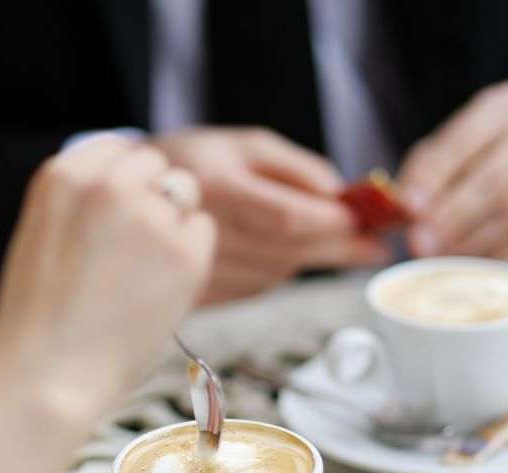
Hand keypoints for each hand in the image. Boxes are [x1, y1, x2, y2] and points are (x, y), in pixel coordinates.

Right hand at [0, 135, 215, 413]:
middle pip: (156, 165)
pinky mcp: (184, 251)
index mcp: (62, 175)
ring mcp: (148, 215)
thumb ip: (83, 205)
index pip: (116, 148)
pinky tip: (159, 292)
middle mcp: (107, 183)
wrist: (47, 379)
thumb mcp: (44, 239)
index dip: (126, 180)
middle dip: (154, 199)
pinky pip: (204, 233)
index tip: (124, 209)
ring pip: (186, 193)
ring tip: (142, 276)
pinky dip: (191, 258)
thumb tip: (133, 191)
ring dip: (175, 224)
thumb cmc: (41, 325)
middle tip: (136, 252)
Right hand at [153, 127, 390, 303]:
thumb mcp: (243, 144)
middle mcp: (204, 233)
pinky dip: (279, 270)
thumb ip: (294, 167)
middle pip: (289, 252)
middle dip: (340, 248)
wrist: (129, 198)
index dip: (332, 224)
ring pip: (278, 273)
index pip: (287, 217)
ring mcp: (199, 269)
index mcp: (216, 187)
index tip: (368, 222)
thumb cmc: (194, 161)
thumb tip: (340, 193)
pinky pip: (258, 286)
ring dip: (309, 259)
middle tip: (378, 246)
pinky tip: (277, 251)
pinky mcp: (200, 294)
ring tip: (329, 240)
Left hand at [399, 82, 507, 260]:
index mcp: (505, 106)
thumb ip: (421, 179)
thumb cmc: (474, 162)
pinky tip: (480, 261)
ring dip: (477, 242)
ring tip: (445, 257)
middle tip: (423, 245)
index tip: (412, 212)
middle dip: (455, 218)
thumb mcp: (439, 158)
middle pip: (498, 180)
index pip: (466, 139)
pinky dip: (507, 253)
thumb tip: (409, 208)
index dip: (436, 180)